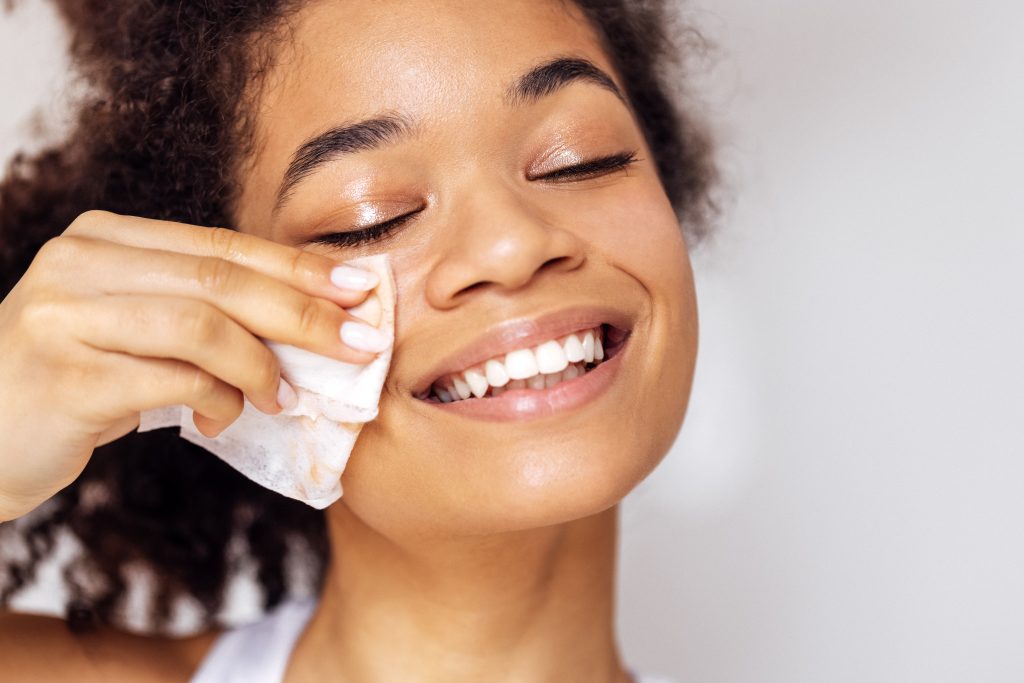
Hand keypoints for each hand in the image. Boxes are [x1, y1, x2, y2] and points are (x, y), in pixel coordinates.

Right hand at [0, 210, 385, 520]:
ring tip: (283, 398)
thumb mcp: (134, 332)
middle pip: (220, 279)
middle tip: (359, 345)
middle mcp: (79, 264)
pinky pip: (171, 380)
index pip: (222, 245)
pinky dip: (217, 400)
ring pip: (200, 325)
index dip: (297, 267)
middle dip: (303, 314)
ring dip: (260, 366)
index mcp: (104, 240)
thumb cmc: (74, 383)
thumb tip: (312, 326)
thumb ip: (202, 316)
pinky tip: (224, 419)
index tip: (360, 288)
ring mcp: (64, 316)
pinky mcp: (63, 376)